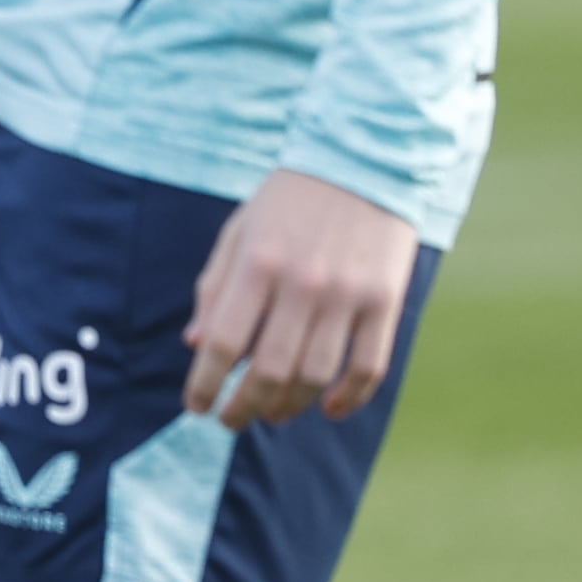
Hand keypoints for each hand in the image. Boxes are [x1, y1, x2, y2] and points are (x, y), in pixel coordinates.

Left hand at [183, 170, 420, 428]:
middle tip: (231, 421)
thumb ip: (216, 287)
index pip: (223, 341)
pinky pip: (368, 367)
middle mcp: (302, 283)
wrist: (363, 160)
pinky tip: (327, 408)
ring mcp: (348, 295)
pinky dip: (348, 397)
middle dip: (244, 406)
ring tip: (272, 415)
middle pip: (269, 369)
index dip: (206, 382)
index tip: (195, 406)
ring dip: (290, 406)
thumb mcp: (239, 232)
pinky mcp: (386, 302)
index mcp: (257, 263)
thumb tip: (196, 345)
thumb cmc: (288, 200)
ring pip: (316, 375)